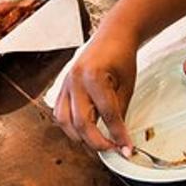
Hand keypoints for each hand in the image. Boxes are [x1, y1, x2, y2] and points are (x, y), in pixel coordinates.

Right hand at [53, 31, 137, 153]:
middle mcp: (75, 79)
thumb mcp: (126, 86)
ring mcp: (65, 82)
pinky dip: (69, 126)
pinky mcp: (62, 86)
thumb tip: (119, 138)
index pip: (107, 115)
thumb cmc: (121, 56)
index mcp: (94, 76)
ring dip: (80, 138)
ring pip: (65, 121)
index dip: (118, 135)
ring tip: (97, 144)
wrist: (113, 35)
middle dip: (97, 142)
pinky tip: (82, 132)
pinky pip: (59, 112)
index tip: (126, 148)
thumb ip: (120, 112)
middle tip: (112, 150)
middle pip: (81, 122)